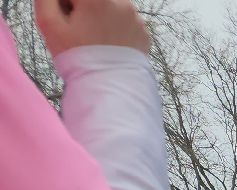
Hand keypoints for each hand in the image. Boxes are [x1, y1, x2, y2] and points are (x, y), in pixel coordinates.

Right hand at [35, 0, 151, 55]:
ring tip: (94, 40)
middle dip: (83, 9)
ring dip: (99, 17)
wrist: (109, 87)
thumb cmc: (78, 57)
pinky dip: (115, 29)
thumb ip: (46, 0)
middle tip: (79, 30)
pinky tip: (108, 46)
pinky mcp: (144, 32)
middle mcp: (120, 2)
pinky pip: (125, 23)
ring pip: (110, 8)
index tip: (66, 18)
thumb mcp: (49, 24)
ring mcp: (135, 17)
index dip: (65, 5)